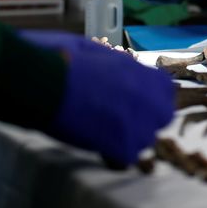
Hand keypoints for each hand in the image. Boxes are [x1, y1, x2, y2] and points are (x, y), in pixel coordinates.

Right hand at [18, 30, 174, 164]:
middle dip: (146, 119)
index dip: (153, 96)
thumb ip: (112, 63)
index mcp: (136, 70)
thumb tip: (115, 67)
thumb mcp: (92, 49)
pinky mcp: (119, 144)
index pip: (166, 88)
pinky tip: (98, 147)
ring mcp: (134, 121)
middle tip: (123, 120)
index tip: (138, 100)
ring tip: (104, 133)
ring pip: (145, 139)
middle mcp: (143, 95)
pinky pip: (127, 157)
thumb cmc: (58, 57)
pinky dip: (114, 155)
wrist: (40, 80)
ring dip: (128, 138)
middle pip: (162, 115)